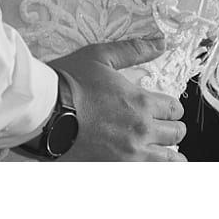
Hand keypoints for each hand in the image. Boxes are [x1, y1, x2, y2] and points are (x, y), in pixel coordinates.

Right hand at [48, 38, 186, 160]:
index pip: (175, 110)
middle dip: (173, 131)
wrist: (43, 114)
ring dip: (169, 155)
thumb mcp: (101, 57)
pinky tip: (144, 165)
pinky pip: (145, 175)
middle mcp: (140, 130)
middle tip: (166, 131)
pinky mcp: (113, 170)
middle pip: (176, 135)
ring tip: (165, 153)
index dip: (173, 109)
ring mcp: (128, 155)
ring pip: (168, 161)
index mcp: (140, 103)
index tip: (166, 111)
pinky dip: (150, 170)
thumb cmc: (68, 84)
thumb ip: (134, 50)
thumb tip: (160, 43)